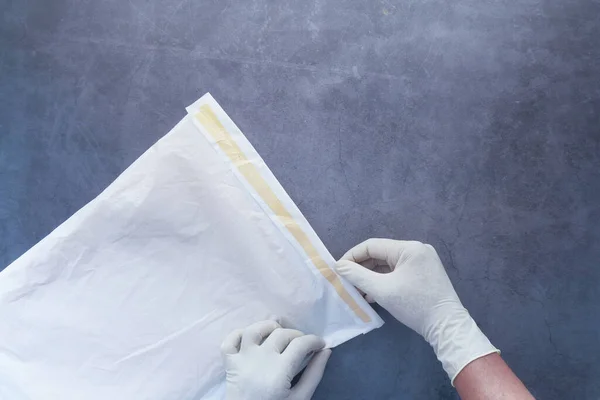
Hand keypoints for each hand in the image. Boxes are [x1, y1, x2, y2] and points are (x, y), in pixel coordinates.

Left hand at [221, 320, 330, 399]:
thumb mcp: (300, 398)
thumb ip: (314, 375)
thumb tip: (326, 351)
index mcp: (279, 371)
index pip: (300, 344)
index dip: (314, 340)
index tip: (320, 344)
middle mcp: (260, 360)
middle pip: (281, 334)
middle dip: (297, 335)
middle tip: (303, 346)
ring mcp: (242, 360)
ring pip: (254, 330)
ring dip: (268, 327)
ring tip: (278, 334)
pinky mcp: (229, 363)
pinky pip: (229, 341)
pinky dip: (238, 334)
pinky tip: (251, 339)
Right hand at [335, 239, 497, 383]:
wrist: (447, 326)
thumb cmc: (414, 305)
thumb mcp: (382, 290)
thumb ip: (357, 276)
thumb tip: (339, 266)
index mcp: (409, 248)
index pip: (372, 246)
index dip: (352, 256)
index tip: (338, 270)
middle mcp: (417, 250)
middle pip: (380, 255)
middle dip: (361, 268)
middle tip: (346, 281)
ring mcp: (422, 262)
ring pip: (388, 265)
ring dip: (371, 276)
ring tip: (356, 290)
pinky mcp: (424, 274)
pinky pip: (398, 272)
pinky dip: (384, 281)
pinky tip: (372, 294)